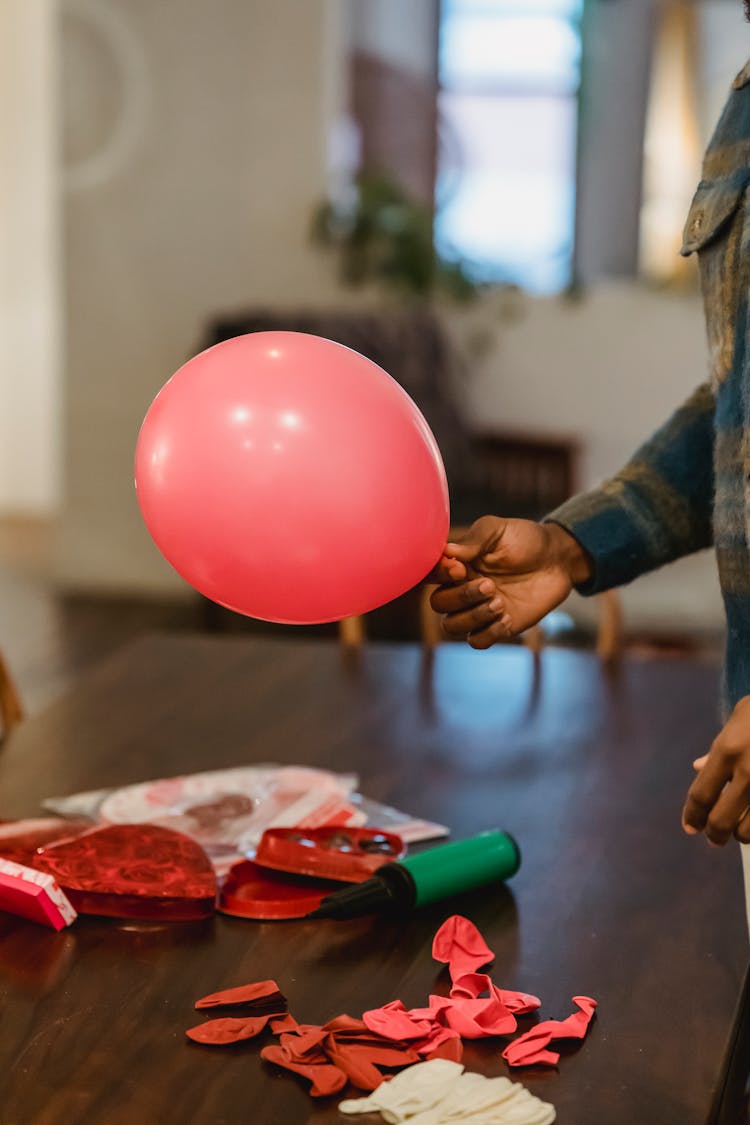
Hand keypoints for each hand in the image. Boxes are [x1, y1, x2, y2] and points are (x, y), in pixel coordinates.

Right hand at [429, 516, 591, 649]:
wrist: (557, 560)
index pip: (430, 575)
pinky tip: (507, 616)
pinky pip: (477, 641)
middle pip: (439, 604)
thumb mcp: (498, 531)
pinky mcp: (498, 626)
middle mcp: (462, 588)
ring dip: (473, 616)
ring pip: (453, 626)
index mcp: (457, 564)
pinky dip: (488, 632)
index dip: (439, 575)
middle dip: (461, 596)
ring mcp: (479, 610)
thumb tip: (447, 551)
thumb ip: (474, 540)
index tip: (460, 568)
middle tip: (490, 585)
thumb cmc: (525, 540)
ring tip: (499, 602)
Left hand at [682, 696, 749, 844]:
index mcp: (728, 751)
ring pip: (748, 833)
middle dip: (714, 835)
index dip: (692, 816)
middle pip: (720, 821)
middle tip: (714, 839)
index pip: (701, 795)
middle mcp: (748, 772)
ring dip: (742, 835)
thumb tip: (698, 767)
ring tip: (741, 830)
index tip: (691, 827)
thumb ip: (718, 748)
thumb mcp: (739, 718)